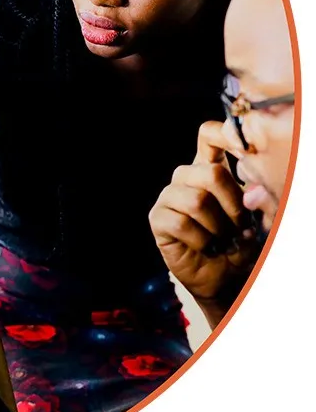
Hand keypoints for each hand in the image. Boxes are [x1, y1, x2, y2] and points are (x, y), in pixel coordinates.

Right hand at [148, 121, 261, 317]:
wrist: (222, 276)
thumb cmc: (238, 242)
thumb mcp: (253, 219)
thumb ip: (254, 202)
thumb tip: (252, 194)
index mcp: (209, 168)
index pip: (209, 136)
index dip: (224, 135)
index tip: (245, 149)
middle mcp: (186, 177)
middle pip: (210, 173)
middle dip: (234, 205)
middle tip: (241, 226)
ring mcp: (169, 196)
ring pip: (197, 201)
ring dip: (219, 227)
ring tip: (224, 240)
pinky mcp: (157, 218)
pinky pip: (181, 223)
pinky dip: (202, 240)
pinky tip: (206, 247)